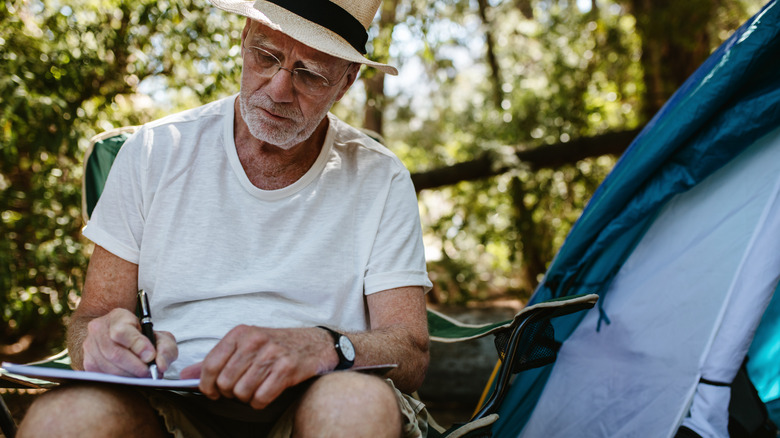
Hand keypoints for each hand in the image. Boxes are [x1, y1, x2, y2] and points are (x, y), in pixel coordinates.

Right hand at [81, 308, 177, 376]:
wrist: (122, 338)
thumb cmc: (143, 338)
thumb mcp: (160, 337)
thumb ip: (165, 348)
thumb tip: (160, 365)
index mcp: (117, 317)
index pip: (121, 332)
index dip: (137, 346)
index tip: (150, 356)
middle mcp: (99, 329)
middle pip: (114, 353)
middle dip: (135, 366)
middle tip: (150, 372)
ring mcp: (89, 346)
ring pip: (108, 367)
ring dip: (129, 375)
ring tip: (143, 376)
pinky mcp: (87, 363)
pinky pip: (103, 376)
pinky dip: (120, 380)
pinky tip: (131, 377)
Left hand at [180, 326, 333, 408]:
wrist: (314, 344)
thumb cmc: (275, 346)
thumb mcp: (244, 346)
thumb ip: (214, 361)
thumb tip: (185, 377)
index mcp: (240, 333)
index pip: (210, 365)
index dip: (207, 385)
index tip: (212, 392)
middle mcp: (254, 341)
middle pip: (225, 382)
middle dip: (230, 393)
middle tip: (240, 390)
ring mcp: (272, 354)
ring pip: (242, 392)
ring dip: (246, 398)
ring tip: (254, 390)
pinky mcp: (287, 368)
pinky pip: (261, 398)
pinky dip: (260, 402)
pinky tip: (266, 393)